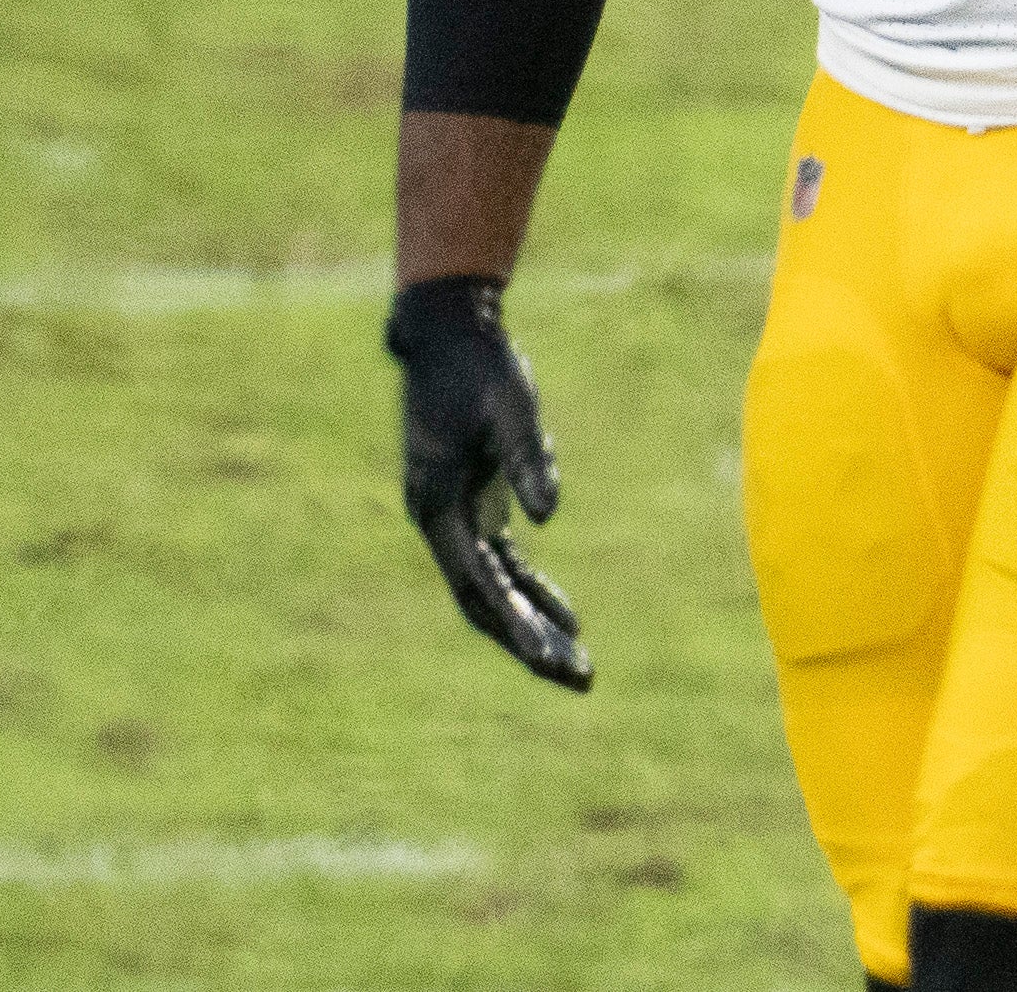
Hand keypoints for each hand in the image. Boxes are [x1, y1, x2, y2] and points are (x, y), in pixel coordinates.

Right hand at [385, 276, 591, 691]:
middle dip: (528, 644)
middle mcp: (440, 524)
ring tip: (578, 665)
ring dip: (533, 627)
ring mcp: (455, 520)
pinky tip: (565, 617)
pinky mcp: (476, 508)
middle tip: (579, 679)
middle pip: (484, 605)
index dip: (514, 624)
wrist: (448, 338)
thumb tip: (548, 516)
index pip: (478, 586)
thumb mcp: (513, 407)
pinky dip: (533, 591)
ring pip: (495, 591)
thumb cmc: (481, 368)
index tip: (548, 655)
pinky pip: (504, 566)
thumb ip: (529, 459)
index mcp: (437, 507)